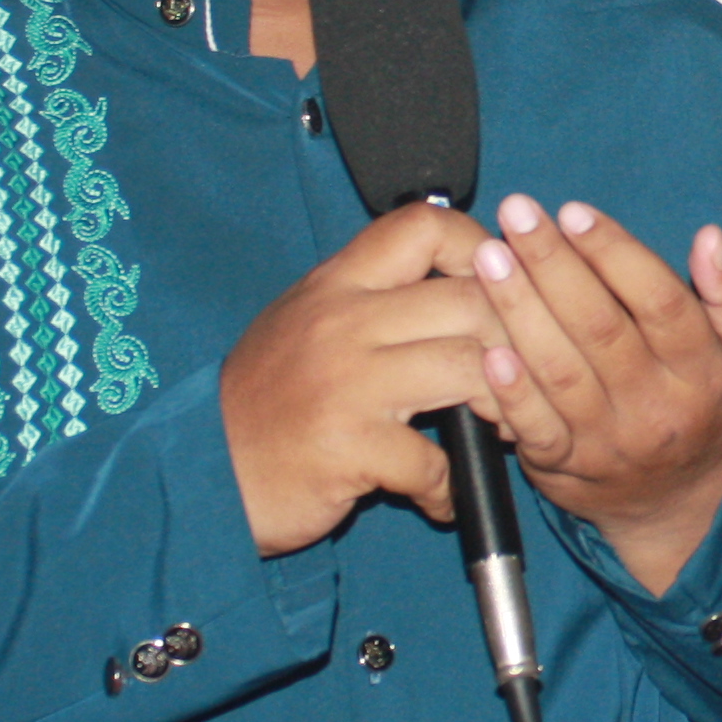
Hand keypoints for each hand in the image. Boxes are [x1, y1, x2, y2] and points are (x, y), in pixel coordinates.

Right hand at [219, 203, 502, 555]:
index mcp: (336, 284)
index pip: (425, 226)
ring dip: (502, 408)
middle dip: (516, 342)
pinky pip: (436, 461)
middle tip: (521, 378)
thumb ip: (369, 299)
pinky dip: (450, 487)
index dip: (481, 249)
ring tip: (497, 433)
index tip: (498, 290)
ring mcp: (346, 383)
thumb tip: (456, 277)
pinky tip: (440, 495)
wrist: (200, 473)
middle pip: (472, 299)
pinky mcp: (349, 447)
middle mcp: (342, 321)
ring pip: (472, 368)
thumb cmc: (262, 405)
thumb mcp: (306, 325)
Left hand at [467, 194, 721, 592]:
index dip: (616, 253)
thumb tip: (711, 238)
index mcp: (703, 371)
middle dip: (553, 264)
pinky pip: (534, 427)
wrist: (680, 505)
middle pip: (600, 328)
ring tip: (490, 258)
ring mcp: (607, 441)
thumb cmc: (708, 405)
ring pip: (560, 370)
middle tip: (516, 214)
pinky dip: (510, 390)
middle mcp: (656, 407)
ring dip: (519, 310)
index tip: (574, 212)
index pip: (660, 302)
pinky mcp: (564, 467)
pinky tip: (486, 346)